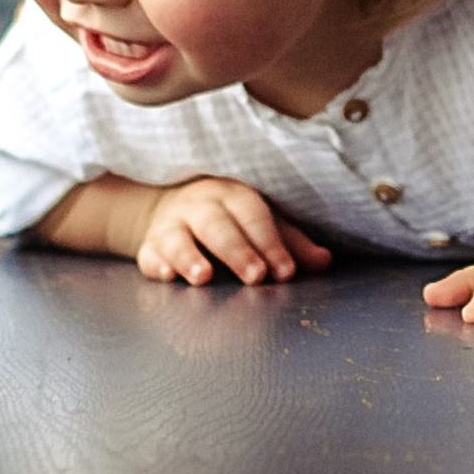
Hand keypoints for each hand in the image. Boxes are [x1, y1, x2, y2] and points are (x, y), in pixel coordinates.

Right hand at [135, 177, 331, 285]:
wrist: (170, 208)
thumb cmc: (228, 219)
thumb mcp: (261, 223)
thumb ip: (291, 243)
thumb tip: (324, 261)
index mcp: (233, 196)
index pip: (254, 215)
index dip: (271, 243)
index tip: (286, 271)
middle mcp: (200, 206)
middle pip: (217, 224)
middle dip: (237, 250)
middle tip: (255, 276)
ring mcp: (171, 225)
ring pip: (177, 237)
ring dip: (190, 256)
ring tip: (204, 278)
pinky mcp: (149, 246)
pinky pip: (148, 254)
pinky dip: (156, 265)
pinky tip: (166, 276)